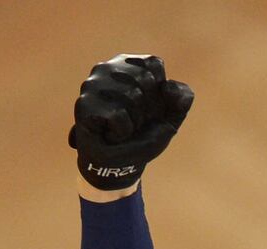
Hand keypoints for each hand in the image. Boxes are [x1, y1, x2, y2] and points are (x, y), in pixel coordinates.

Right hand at [69, 54, 193, 190]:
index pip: (154, 64)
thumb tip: (169, 87)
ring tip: (122, 127)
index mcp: (128, 65)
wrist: (120, 165)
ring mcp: (92, 84)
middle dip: (146, 108)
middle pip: (145, 79)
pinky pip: (118, 115)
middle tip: (133, 120)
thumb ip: (181, 98)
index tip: (149, 106)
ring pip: (131, 96)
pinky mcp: (84, 104)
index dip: (159, 91)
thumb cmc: (142, 135)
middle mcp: (107, 68)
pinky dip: (122, 132)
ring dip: (134, 121)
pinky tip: (110, 134)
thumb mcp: (171, 117)